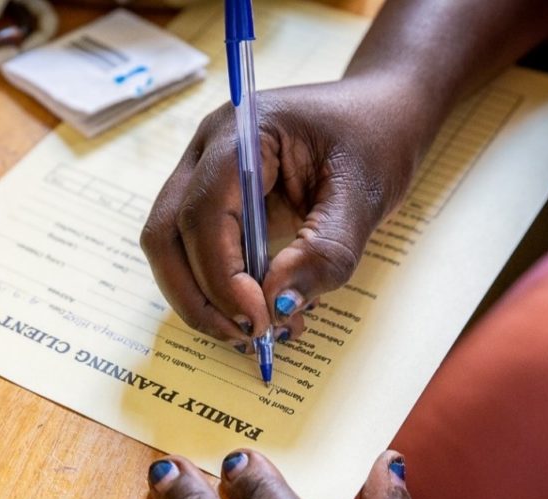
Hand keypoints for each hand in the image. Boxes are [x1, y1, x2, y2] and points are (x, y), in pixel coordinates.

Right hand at [140, 76, 422, 345]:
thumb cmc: (375, 139)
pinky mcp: (214, 205)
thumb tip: (277, 304)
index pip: (204, 212)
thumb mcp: (366, 195)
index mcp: (241, 134)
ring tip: (260, 328)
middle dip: (197, 297)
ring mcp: (202, 178)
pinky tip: (264, 309)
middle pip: (166, 235)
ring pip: (171, 250)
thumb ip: (326, 250)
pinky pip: (195, 255)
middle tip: (247, 335)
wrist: (381, 113)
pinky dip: (219, 291)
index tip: (257, 318)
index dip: (221, 275)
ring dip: (204, 299)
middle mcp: (206, 152)